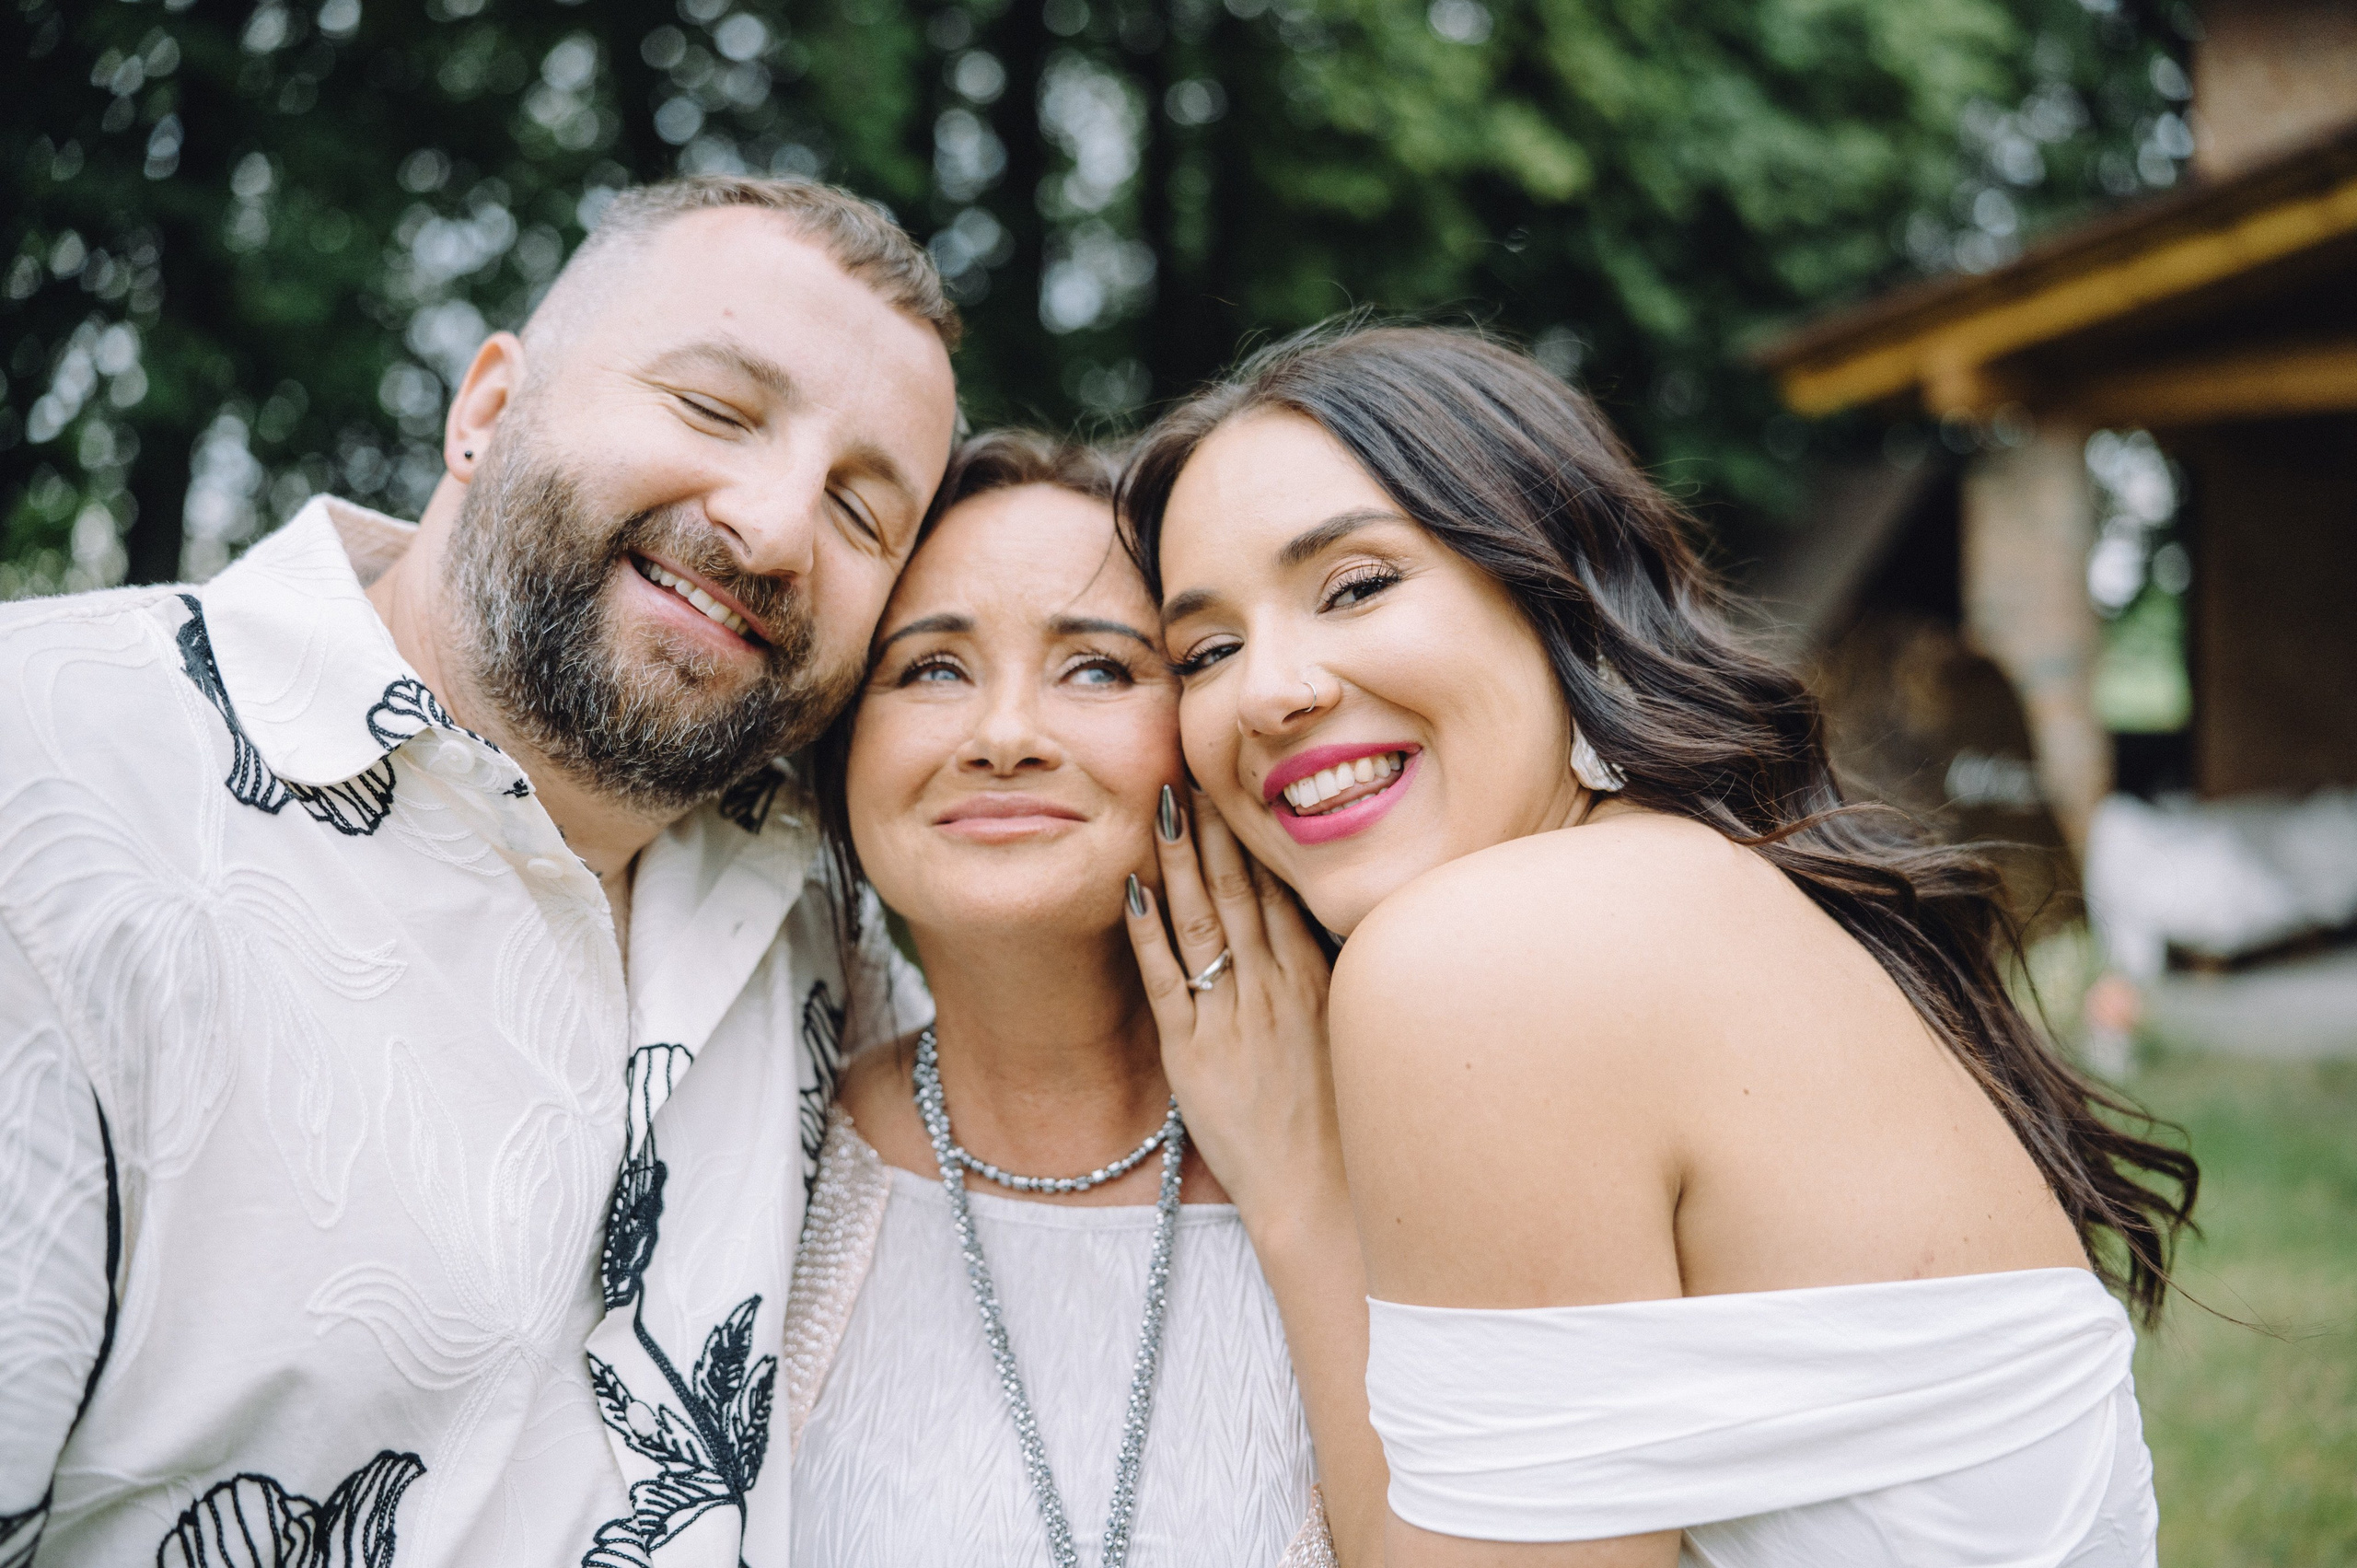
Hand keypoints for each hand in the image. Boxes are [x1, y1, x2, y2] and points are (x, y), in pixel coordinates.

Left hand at [1124, 785, 1342, 1233]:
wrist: (1323, 1194)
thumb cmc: (1342, 1117)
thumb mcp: (1351, 1033)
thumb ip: (1330, 975)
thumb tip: (1318, 923)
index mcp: (1315, 977)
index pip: (1278, 886)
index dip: (1252, 831)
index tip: (1235, 782)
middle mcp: (1274, 986)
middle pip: (1238, 887)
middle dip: (1213, 824)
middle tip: (1191, 764)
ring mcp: (1231, 1017)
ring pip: (1200, 921)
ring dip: (1178, 859)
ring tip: (1161, 804)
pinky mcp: (1192, 1054)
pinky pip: (1166, 981)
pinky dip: (1146, 933)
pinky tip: (1131, 888)